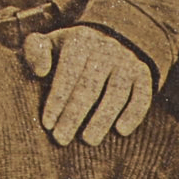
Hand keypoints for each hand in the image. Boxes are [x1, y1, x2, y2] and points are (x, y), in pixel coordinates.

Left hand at [22, 24, 154, 145]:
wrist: (109, 38)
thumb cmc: (68, 51)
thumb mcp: (49, 43)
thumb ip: (35, 51)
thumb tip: (40, 71)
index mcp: (79, 40)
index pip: (68, 72)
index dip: (57, 99)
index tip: (47, 124)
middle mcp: (106, 48)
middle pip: (90, 86)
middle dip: (74, 115)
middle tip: (62, 139)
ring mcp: (127, 60)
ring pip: (116, 92)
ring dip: (102, 118)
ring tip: (88, 140)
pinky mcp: (143, 73)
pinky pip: (143, 95)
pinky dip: (134, 113)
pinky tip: (121, 131)